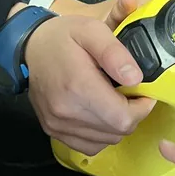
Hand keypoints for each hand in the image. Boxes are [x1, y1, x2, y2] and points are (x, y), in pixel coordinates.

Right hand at [24, 14, 153, 154]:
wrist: (30, 47)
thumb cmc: (64, 37)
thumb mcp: (92, 30)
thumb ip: (115, 53)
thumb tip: (135, 78)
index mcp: (79, 86)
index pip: (124, 118)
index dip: (142, 109)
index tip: (143, 93)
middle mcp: (66, 112)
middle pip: (117, 131)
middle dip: (132, 115)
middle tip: (131, 95)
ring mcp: (57, 125)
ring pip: (106, 140)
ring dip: (117, 125)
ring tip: (114, 102)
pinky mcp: (53, 131)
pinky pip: (89, 146)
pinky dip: (102, 135)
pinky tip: (101, 115)